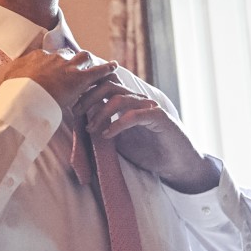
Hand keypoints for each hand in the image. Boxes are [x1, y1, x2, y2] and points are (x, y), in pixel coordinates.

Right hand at [0, 45, 117, 120]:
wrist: (25, 95)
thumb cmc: (14, 88)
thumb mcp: (3, 76)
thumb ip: (6, 72)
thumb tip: (4, 71)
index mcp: (37, 57)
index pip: (46, 56)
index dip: (50, 62)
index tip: (51, 68)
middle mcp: (54, 58)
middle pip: (65, 55)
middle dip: (70, 60)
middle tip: (72, 68)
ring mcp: (68, 67)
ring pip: (82, 58)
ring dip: (87, 62)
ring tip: (93, 65)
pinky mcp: (80, 78)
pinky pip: (98, 71)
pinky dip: (107, 69)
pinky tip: (114, 66)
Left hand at [80, 76, 218, 192]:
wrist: (177, 164)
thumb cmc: (149, 152)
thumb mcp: (119, 140)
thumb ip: (104, 128)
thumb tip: (81, 124)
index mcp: (129, 103)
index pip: (106, 86)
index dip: (87, 92)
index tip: (73, 107)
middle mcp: (139, 101)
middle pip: (110, 85)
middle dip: (89, 97)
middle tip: (77, 113)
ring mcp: (150, 108)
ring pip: (120, 98)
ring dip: (101, 112)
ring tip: (91, 128)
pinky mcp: (160, 119)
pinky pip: (135, 115)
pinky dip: (118, 123)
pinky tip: (107, 134)